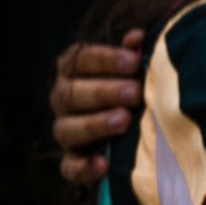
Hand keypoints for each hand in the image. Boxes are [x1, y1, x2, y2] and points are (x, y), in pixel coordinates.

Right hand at [50, 28, 144, 183]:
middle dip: (103, 92)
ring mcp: (67, 130)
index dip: (104, 59)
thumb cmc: (137, 81)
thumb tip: (136, 37)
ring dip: (95, 124)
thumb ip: (134, 52)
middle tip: (134, 92)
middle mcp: (64, 99)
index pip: (77, 60)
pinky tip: (103, 164)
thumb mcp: (136, 65)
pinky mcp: (75, 159)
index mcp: (74, 70)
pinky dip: (84, 167)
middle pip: (71, 94)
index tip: (133, 61)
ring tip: (124, 120)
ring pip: (67, 128)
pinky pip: (70, 167)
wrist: (141, 123)